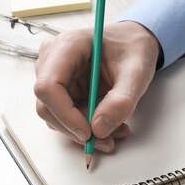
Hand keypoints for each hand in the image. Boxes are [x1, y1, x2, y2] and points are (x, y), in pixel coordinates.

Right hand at [34, 21, 159, 151]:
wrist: (133, 44)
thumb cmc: (133, 48)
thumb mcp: (136, 72)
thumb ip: (121, 100)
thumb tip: (100, 128)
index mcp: (67, 46)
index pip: (48, 87)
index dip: (65, 115)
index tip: (89, 133)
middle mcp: (53, 61)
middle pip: (48, 106)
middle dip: (76, 130)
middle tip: (107, 140)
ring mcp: (55, 77)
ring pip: (57, 117)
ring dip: (85, 132)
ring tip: (117, 130)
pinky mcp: (62, 91)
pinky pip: (66, 118)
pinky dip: (88, 128)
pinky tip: (110, 125)